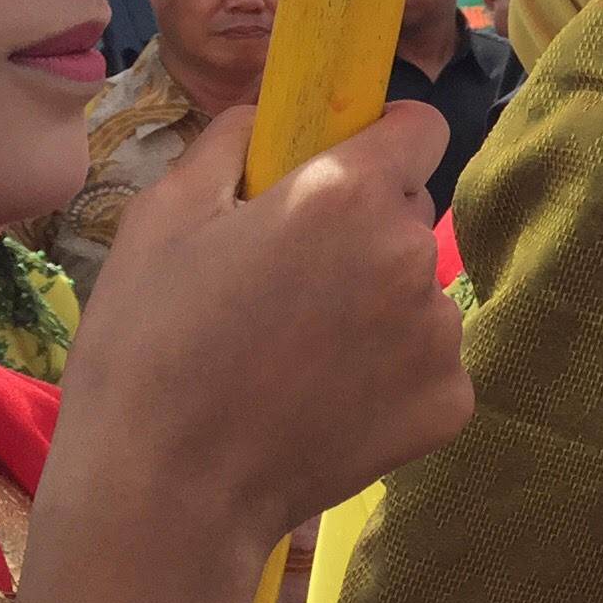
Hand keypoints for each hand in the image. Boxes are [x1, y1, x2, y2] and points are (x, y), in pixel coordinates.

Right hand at [6, 102, 473, 602]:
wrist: (170, 491)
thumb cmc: (150, 348)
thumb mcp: (162, 219)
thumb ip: (229, 145)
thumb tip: (268, 111)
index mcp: (349, 193)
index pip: (421, 128)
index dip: (385, 141)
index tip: (350, 165)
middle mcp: (414, 253)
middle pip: (412, 216)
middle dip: (365, 232)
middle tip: (290, 284)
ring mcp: (441, 333)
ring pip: (420, 293)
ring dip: (379, 309)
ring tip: (298, 357)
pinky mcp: (452, 401)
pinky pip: (429, 364)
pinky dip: (391, 377)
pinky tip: (325, 402)